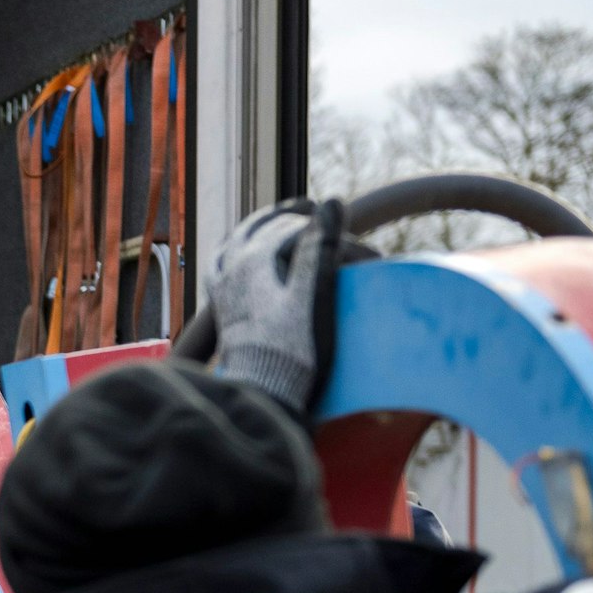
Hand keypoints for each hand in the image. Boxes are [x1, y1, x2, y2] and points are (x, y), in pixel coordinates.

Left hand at [211, 198, 373, 416]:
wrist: (261, 392)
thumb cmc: (291, 350)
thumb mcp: (313, 296)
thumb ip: (321, 248)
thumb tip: (333, 201)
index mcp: (255, 259)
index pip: (301, 231)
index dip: (338, 239)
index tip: (370, 260)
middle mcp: (233, 265)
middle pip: (274, 231)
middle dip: (309, 229)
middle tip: (338, 230)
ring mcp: (224, 284)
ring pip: (245, 238)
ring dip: (270, 225)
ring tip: (296, 215)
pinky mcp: (223, 304)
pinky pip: (224, 263)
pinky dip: (240, 249)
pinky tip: (247, 251)